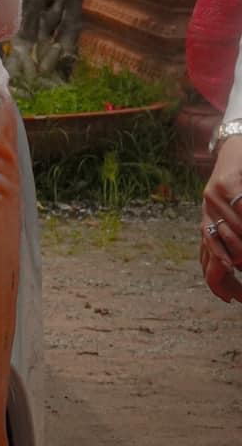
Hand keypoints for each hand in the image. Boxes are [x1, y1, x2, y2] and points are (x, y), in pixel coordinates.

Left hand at [200, 136, 241, 302]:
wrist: (237, 145)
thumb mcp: (238, 212)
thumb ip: (235, 237)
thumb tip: (238, 264)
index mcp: (208, 221)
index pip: (208, 259)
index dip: (218, 282)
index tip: (231, 299)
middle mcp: (207, 211)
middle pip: (214, 252)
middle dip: (230, 277)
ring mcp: (214, 197)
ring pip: (232, 234)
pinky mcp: (227, 182)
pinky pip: (239, 208)